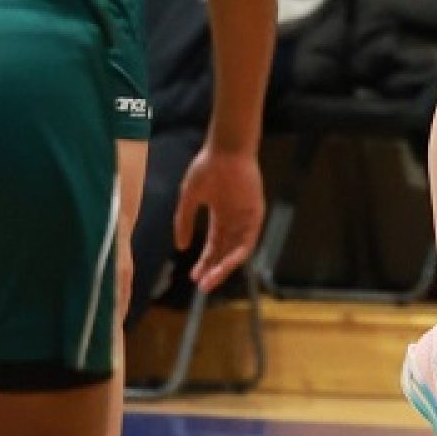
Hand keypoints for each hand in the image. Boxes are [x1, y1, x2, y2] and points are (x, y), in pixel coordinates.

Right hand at [174, 143, 264, 291]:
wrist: (227, 149)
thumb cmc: (208, 167)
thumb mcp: (190, 198)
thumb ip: (184, 221)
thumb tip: (181, 247)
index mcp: (220, 215)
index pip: (214, 246)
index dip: (204, 262)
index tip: (193, 277)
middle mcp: (234, 219)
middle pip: (225, 252)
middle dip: (214, 270)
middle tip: (203, 286)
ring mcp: (245, 217)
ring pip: (236, 250)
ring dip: (224, 267)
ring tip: (211, 279)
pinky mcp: (255, 214)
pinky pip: (249, 239)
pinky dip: (238, 254)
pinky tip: (226, 263)